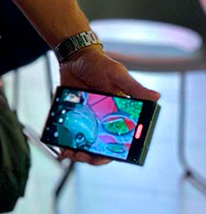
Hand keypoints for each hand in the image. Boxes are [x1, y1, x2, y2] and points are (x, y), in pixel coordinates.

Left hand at [56, 45, 160, 165]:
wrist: (75, 56)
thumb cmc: (99, 64)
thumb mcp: (117, 74)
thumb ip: (133, 87)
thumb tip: (156, 97)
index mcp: (120, 115)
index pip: (121, 140)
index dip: (114, 153)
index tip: (104, 157)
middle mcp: (104, 120)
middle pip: (101, 147)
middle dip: (91, 156)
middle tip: (79, 155)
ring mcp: (87, 118)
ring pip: (84, 142)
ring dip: (77, 152)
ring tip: (68, 153)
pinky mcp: (72, 114)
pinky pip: (69, 131)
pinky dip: (64, 140)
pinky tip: (57, 144)